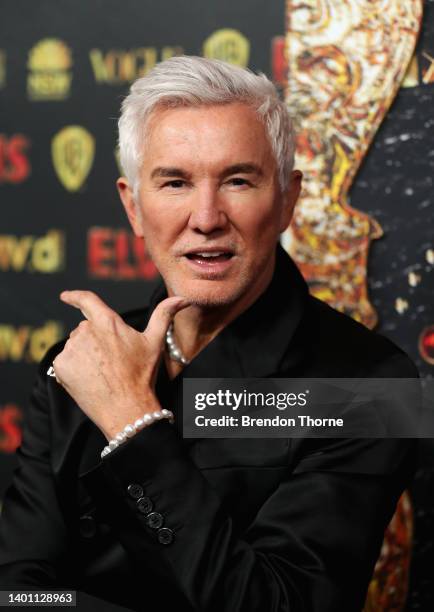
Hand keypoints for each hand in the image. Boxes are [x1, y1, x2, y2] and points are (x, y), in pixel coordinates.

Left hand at [52, 290, 189, 439]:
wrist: (126, 408)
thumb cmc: (142, 374)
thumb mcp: (155, 342)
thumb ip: (164, 315)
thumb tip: (182, 299)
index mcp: (107, 321)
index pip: (86, 300)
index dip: (74, 296)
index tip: (65, 296)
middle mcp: (86, 331)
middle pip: (85, 328)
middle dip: (95, 339)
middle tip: (111, 360)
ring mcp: (72, 349)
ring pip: (75, 345)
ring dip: (84, 354)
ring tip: (102, 371)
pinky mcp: (61, 366)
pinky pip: (64, 361)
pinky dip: (74, 368)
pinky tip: (90, 378)